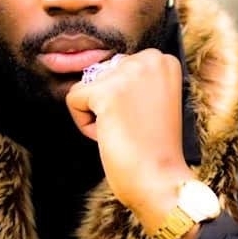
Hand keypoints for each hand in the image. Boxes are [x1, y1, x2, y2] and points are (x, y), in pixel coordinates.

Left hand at [66, 49, 194, 234]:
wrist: (160, 179)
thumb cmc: (156, 148)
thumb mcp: (155, 100)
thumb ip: (135, 80)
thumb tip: (100, 69)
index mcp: (164, 60)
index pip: (118, 67)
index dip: (124, 98)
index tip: (143, 118)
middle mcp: (149, 59)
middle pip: (101, 74)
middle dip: (108, 104)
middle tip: (134, 127)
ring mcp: (128, 74)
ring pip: (86, 86)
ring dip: (97, 114)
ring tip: (124, 132)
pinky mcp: (105, 92)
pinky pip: (73, 99)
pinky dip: (84, 124)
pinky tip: (109, 136)